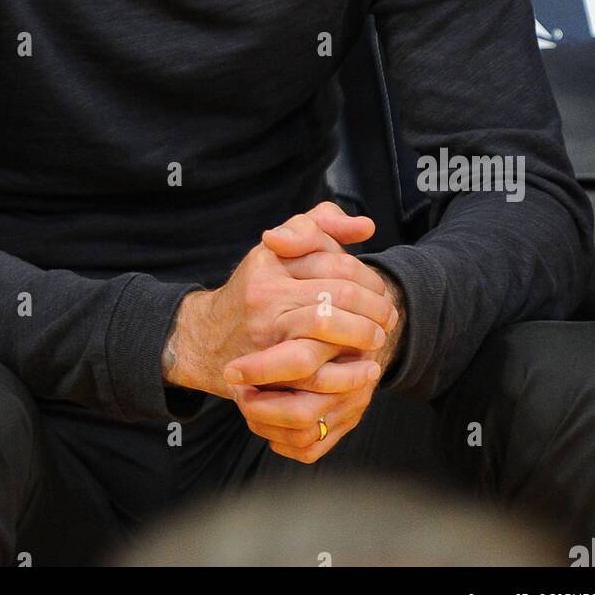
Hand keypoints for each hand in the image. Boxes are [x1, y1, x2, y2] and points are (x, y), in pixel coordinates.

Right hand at [161, 201, 396, 399]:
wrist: (207, 339)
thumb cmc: (254, 290)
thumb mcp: (279, 247)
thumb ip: (320, 226)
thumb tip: (366, 227)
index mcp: (271, 258)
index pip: (335, 261)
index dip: (368, 277)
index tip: (380, 290)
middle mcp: (265, 291)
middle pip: (335, 291)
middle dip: (372, 306)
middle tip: (388, 317)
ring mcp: (263, 328)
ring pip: (325, 324)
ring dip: (362, 333)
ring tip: (377, 339)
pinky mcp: (265, 365)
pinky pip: (313, 366)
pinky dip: (345, 368)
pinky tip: (361, 368)